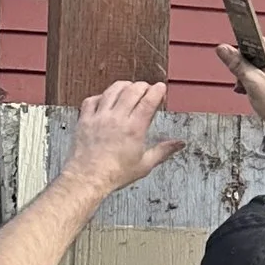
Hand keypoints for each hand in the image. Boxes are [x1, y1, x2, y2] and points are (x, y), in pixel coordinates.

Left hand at [64, 80, 181, 200]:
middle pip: (132, 91)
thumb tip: (179, 144)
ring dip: (123, 86)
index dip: (157, 90)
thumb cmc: (115, 174)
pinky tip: (105, 99)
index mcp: (134, 129)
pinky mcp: (85, 120)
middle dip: (142, 86)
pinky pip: (92, 99)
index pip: (148, 101)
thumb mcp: (145, 165)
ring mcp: (99, 117)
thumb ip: (164, 151)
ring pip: (112, 90)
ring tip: (128, 88)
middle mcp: (117, 119)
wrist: (88, 178)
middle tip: (147, 89)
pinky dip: (101, 96)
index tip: (160, 88)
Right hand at [217, 33, 264, 138]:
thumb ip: (237, 63)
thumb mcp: (252, 83)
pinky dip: (259, 79)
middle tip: (241, 82)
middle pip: (259, 53)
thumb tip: (223, 49)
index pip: (258, 42)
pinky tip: (254, 90)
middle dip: (246, 67)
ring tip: (248, 89)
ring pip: (262, 64)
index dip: (243, 50)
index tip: (234, 60)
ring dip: (251, 75)